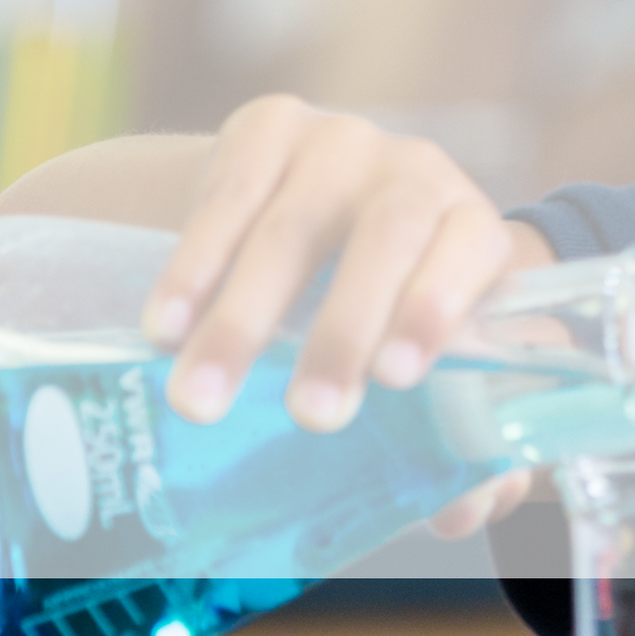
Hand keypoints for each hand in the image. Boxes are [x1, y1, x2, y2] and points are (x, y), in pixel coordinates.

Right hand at [144, 95, 546, 440]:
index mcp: (468, 224)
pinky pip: (225, 196)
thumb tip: (467, 508)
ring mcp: (336, 141)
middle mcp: (411, 170)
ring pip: (291, 226)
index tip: (398, 377)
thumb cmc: (382, 304)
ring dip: (243, 320)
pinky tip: (162, 329)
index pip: (473, 247)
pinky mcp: (266, 127)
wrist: (308, 204)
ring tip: (202, 401)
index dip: (438, 304)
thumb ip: (458, 427)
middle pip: (385, 236)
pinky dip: (190, 270)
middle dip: (344, 330)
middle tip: (310, 417)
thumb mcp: (422, 349)